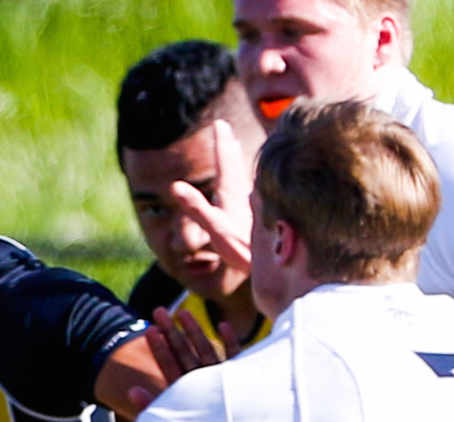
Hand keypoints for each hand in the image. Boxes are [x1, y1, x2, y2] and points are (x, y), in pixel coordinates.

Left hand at [127, 307, 236, 411]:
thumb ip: (153, 406)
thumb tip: (131, 390)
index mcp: (183, 391)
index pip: (168, 365)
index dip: (159, 348)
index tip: (149, 330)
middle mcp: (201, 383)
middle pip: (184, 353)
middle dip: (172, 332)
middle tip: (158, 310)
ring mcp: (220, 380)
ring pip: (206, 351)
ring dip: (195, 332)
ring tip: (183, 313)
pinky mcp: (240, 382)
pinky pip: (236, 360)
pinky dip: (231, 344)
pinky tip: (224, 325)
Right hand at [169, 119, 253, 274]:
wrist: (278, 266)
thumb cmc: (244, 251)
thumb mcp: (216, 229)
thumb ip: (196, 208)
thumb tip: (175, 186)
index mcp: (233, 193)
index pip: (225, 161)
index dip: (221, 142)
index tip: (220, 123)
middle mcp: (247, 195)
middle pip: (237, 165)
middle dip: (229, 147)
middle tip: (226, 131)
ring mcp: (256, 205)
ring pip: (248, 176)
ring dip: (240, 162)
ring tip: (236, 152)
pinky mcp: (263, 216)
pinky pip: (255, 190)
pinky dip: (249, 181)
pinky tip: (252, 189)